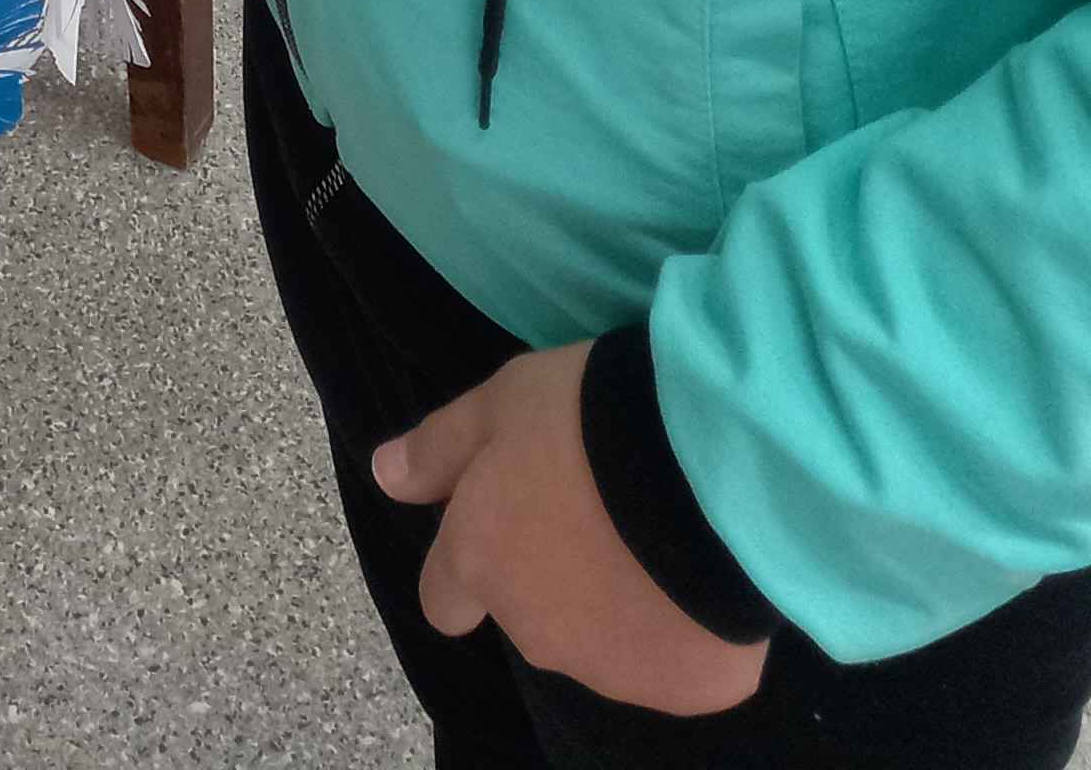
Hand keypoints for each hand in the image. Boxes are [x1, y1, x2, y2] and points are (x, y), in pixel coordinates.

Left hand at [374, 345, 767, 717]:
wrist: (706, 471)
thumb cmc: (588, 421)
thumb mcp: (501, 402)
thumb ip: (440, 447)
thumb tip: (384, 476)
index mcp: (481, 562)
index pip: (443, 598)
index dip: (467, 567)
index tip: (508, 525)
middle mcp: (533, 629)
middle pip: (527, 615)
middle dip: (552, 576)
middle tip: (599, 509)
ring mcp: (609, 668)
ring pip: (597, 643)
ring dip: (614, 602)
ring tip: (657, 534)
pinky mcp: (683, 687)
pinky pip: (672, 661)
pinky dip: (682, 628)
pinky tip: (703, 573)